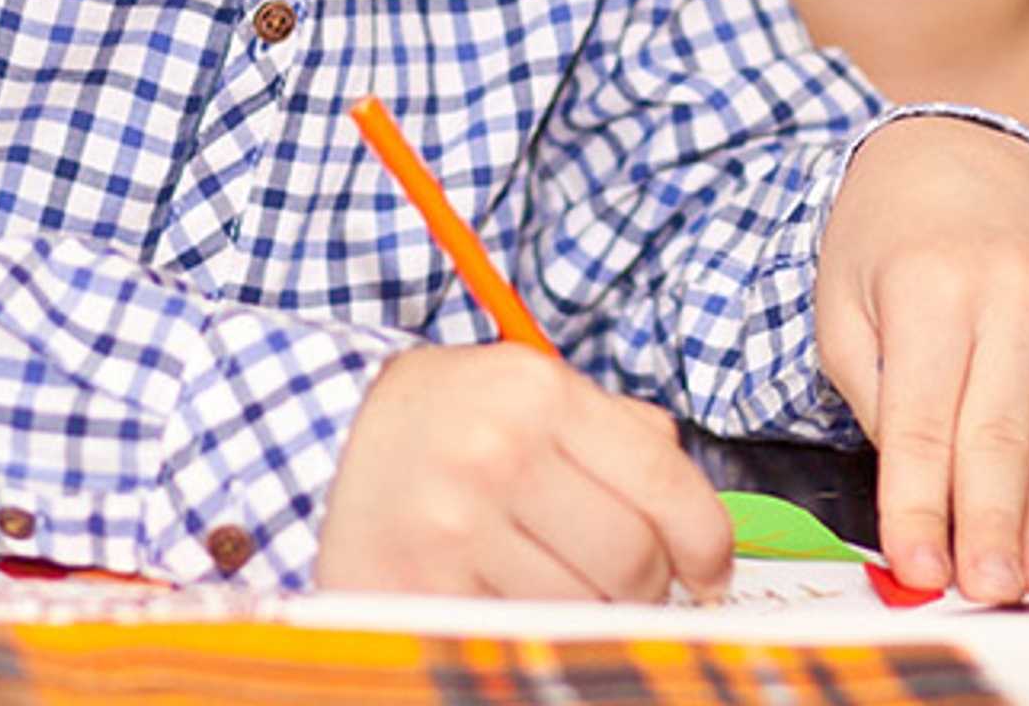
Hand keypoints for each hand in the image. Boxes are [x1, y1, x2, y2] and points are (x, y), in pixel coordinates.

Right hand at [319, 343, 733, 599]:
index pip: (662, 479)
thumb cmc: (442, 420)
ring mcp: (451, 528)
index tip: (708, 572)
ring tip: (550, 580)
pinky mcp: (418, 592)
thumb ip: (618, 434)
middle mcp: (494, 454)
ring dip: (585, 611)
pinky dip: (528, 630)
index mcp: (535, 392)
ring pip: (581, 611)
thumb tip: (697, 521)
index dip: (704, 541)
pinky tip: (509, 599)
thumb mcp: (527, 391)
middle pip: (632, 562)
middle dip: (643, 585)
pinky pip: (517, 636)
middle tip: (622, 580)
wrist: (320, 439)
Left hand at [815, 116, 1028, 604]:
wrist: (959, 155)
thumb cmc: (885, 243)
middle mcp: (1011, 289)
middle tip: (990, 590)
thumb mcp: (844, 306)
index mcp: (929, 287)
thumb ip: (876, 400)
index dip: (922, 505)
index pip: (925, 422)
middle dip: (994, 525)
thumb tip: (918, 500)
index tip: (920, 567)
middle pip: (1002, 434)